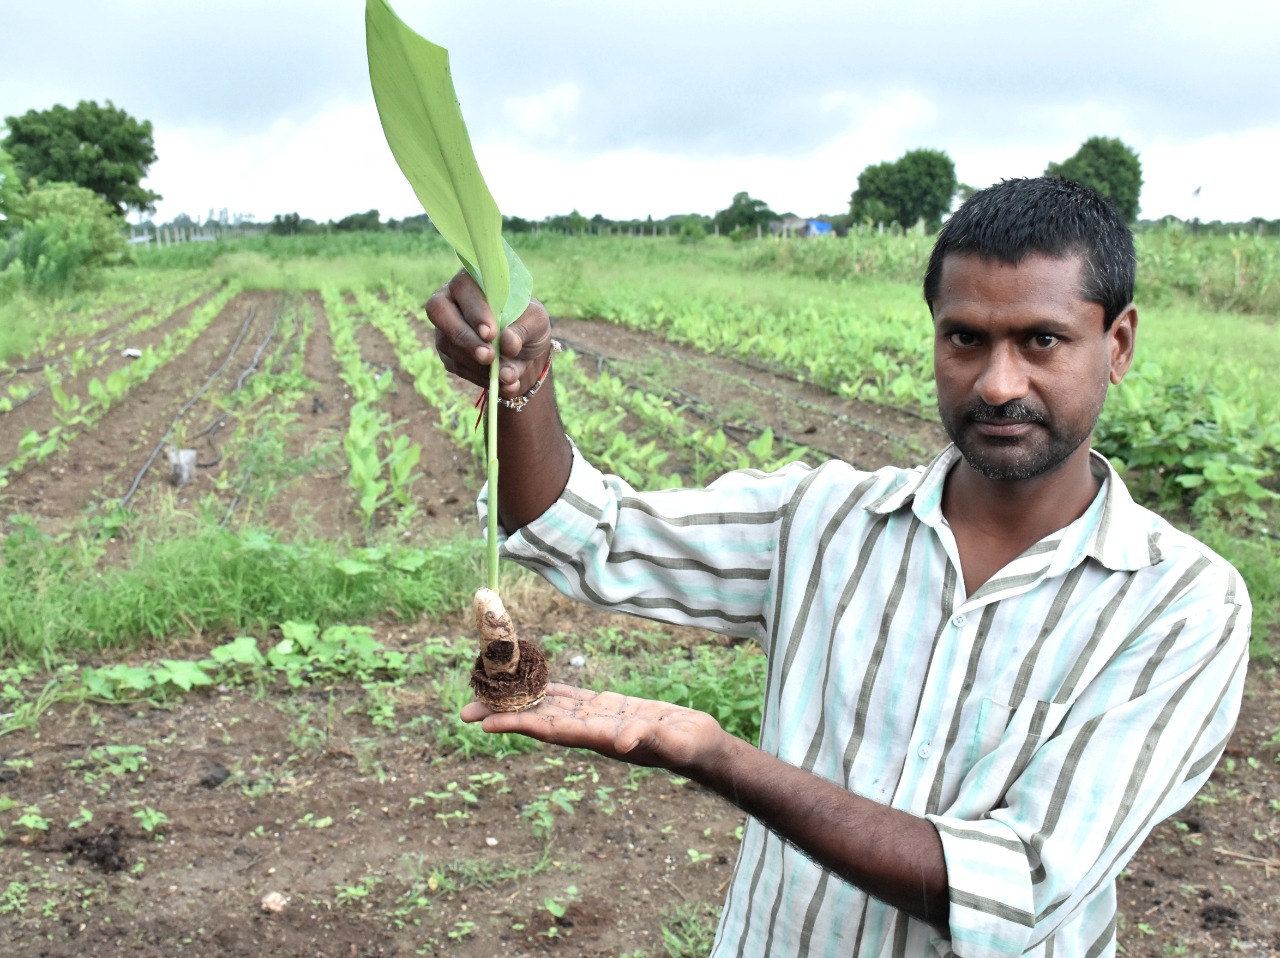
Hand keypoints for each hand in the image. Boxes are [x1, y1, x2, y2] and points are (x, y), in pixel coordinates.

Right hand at [424, 270, 554, 400]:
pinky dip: (481, 377)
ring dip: (477, 363)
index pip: (463, 287)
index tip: (491, 334)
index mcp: (474, 282)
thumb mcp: (537, 322)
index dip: (474, 311)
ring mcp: (445, 328)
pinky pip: (457, 366)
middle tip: (489, 357)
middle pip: (439, 311)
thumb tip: (507, 343)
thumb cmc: (528, 324)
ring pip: (448, 344)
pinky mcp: (448, 354)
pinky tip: (501, 381)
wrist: (525, 353)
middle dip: (465, 338)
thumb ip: (524, 328)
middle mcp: (452, 300)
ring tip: (507, 374)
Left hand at [461, 683, 725, 771]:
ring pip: (548, 707)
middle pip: (537, 720)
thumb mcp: (672, 742)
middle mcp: (588, 730)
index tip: (484, 722)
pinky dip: (545, 690)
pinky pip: (567, 697)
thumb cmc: (688, 746)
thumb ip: (649, 738)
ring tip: (484, 694)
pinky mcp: (605, 708)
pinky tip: (528, 682)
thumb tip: (624, 740)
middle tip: (463, 711)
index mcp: (598, 738)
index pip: (548, 730)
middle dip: (503, 714)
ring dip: (517, 702)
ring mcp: (595, 719)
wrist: (701, 746)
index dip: (516, 724)